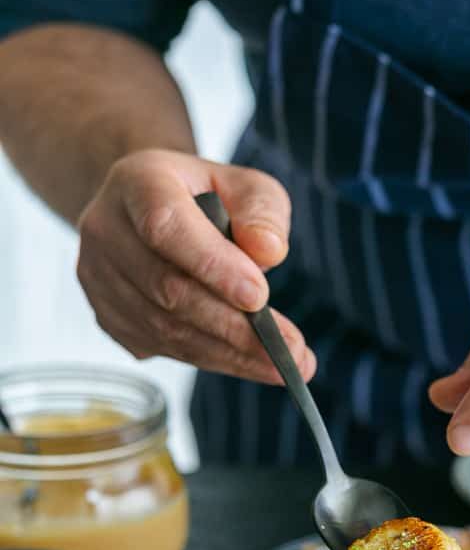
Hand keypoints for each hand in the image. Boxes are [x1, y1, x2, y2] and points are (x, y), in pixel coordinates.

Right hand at [77, 149, 315, 382]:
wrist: (151, 210)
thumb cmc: (205, 197)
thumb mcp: (246, 186)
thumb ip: (262, 211)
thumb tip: (268, 251)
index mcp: (138, 183)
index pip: (167, 227)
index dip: (213, 266)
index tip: (259, 297)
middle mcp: (106, 230)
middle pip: (168, 290)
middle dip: (235, 327)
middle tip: (291, 350)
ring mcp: (100, 279)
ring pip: (166, 329)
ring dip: (229, 354)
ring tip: (281, 366)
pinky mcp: (109, 317)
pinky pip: (163, 347)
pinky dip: (212, 359)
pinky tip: (250, 363)